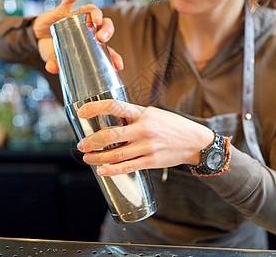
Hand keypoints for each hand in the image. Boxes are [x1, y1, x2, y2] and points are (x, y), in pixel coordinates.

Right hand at [32, 0, 123, 73]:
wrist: (38, 38)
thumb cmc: (54, 49)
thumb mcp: (55, 59)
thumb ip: (55, 63)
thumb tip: (53, 68)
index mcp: (91, 43)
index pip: (107, 50)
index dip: (114, 57)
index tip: (118, 66)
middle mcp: (87, 28)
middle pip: (104, 25)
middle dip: (107, 30)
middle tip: (102, 38)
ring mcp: (77, 18)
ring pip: (92, 11)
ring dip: (96, 14)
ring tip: (95, 20)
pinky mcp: (63, 10)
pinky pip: (69, 1)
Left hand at [76, 100, 213, 175]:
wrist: (194, 141)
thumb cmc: (171, 125)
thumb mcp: (153, 114)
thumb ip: (133, 116)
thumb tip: (112, 119)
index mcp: (142, 113)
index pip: (115, 107)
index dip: (95, 108)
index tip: (82, 112)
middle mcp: (143, 129)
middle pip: (111, 135)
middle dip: (92, 141)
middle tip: (81, 144)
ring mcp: (147, 146)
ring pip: (116, 154)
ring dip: (98, 157)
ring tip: (87, 158)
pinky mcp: (151, 161)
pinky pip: (128, 167)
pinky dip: (112, 170)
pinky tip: (102, 170)